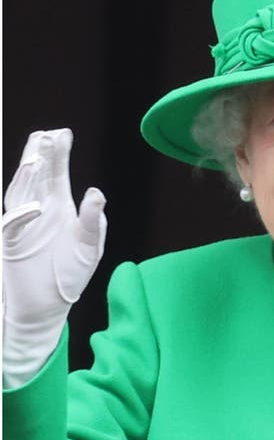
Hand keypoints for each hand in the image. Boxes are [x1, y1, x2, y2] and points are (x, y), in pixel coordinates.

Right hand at [3, 129, 106, 388]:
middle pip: (36, 178)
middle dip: (40, 156)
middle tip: (46, 135)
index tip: (63, 132)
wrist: (48, 307)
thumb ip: (94, 222)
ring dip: (27, 178)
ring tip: (36, 157)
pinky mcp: (11, 246)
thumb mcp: (90, 247)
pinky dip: (23, 216)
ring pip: (20, 195)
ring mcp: (23, 226)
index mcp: (59, 208)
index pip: (57, 175)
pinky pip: (13, 226)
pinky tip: (37, 207)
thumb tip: (97, 193)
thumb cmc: (69, 275)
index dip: (59, 154)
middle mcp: (38, 211)